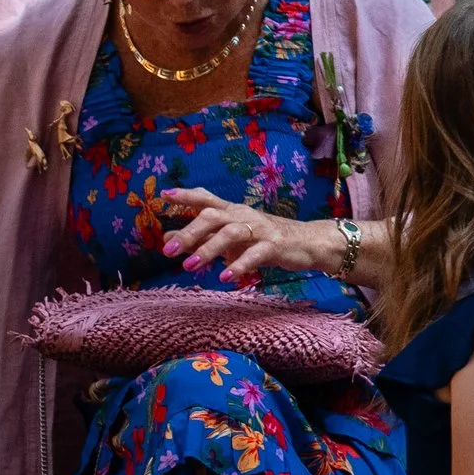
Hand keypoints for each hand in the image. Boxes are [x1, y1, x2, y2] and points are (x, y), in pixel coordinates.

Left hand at [160, 189, 325, 281]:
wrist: (308, 242)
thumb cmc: (264, 239)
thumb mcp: (230, 238)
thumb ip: (201, 237)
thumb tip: (168, 238)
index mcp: (233, 212)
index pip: (207, 199)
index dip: (187, 196)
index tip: (164, 196)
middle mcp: (244, 216)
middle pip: (213, 216)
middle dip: (190, 232)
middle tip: (169, 252)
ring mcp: (260, 229)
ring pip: (231, 233)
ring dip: (208, 249)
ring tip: (190, 267)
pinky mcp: (274, 245)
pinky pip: (255, 254)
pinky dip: (239, 265)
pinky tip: (226, 278)